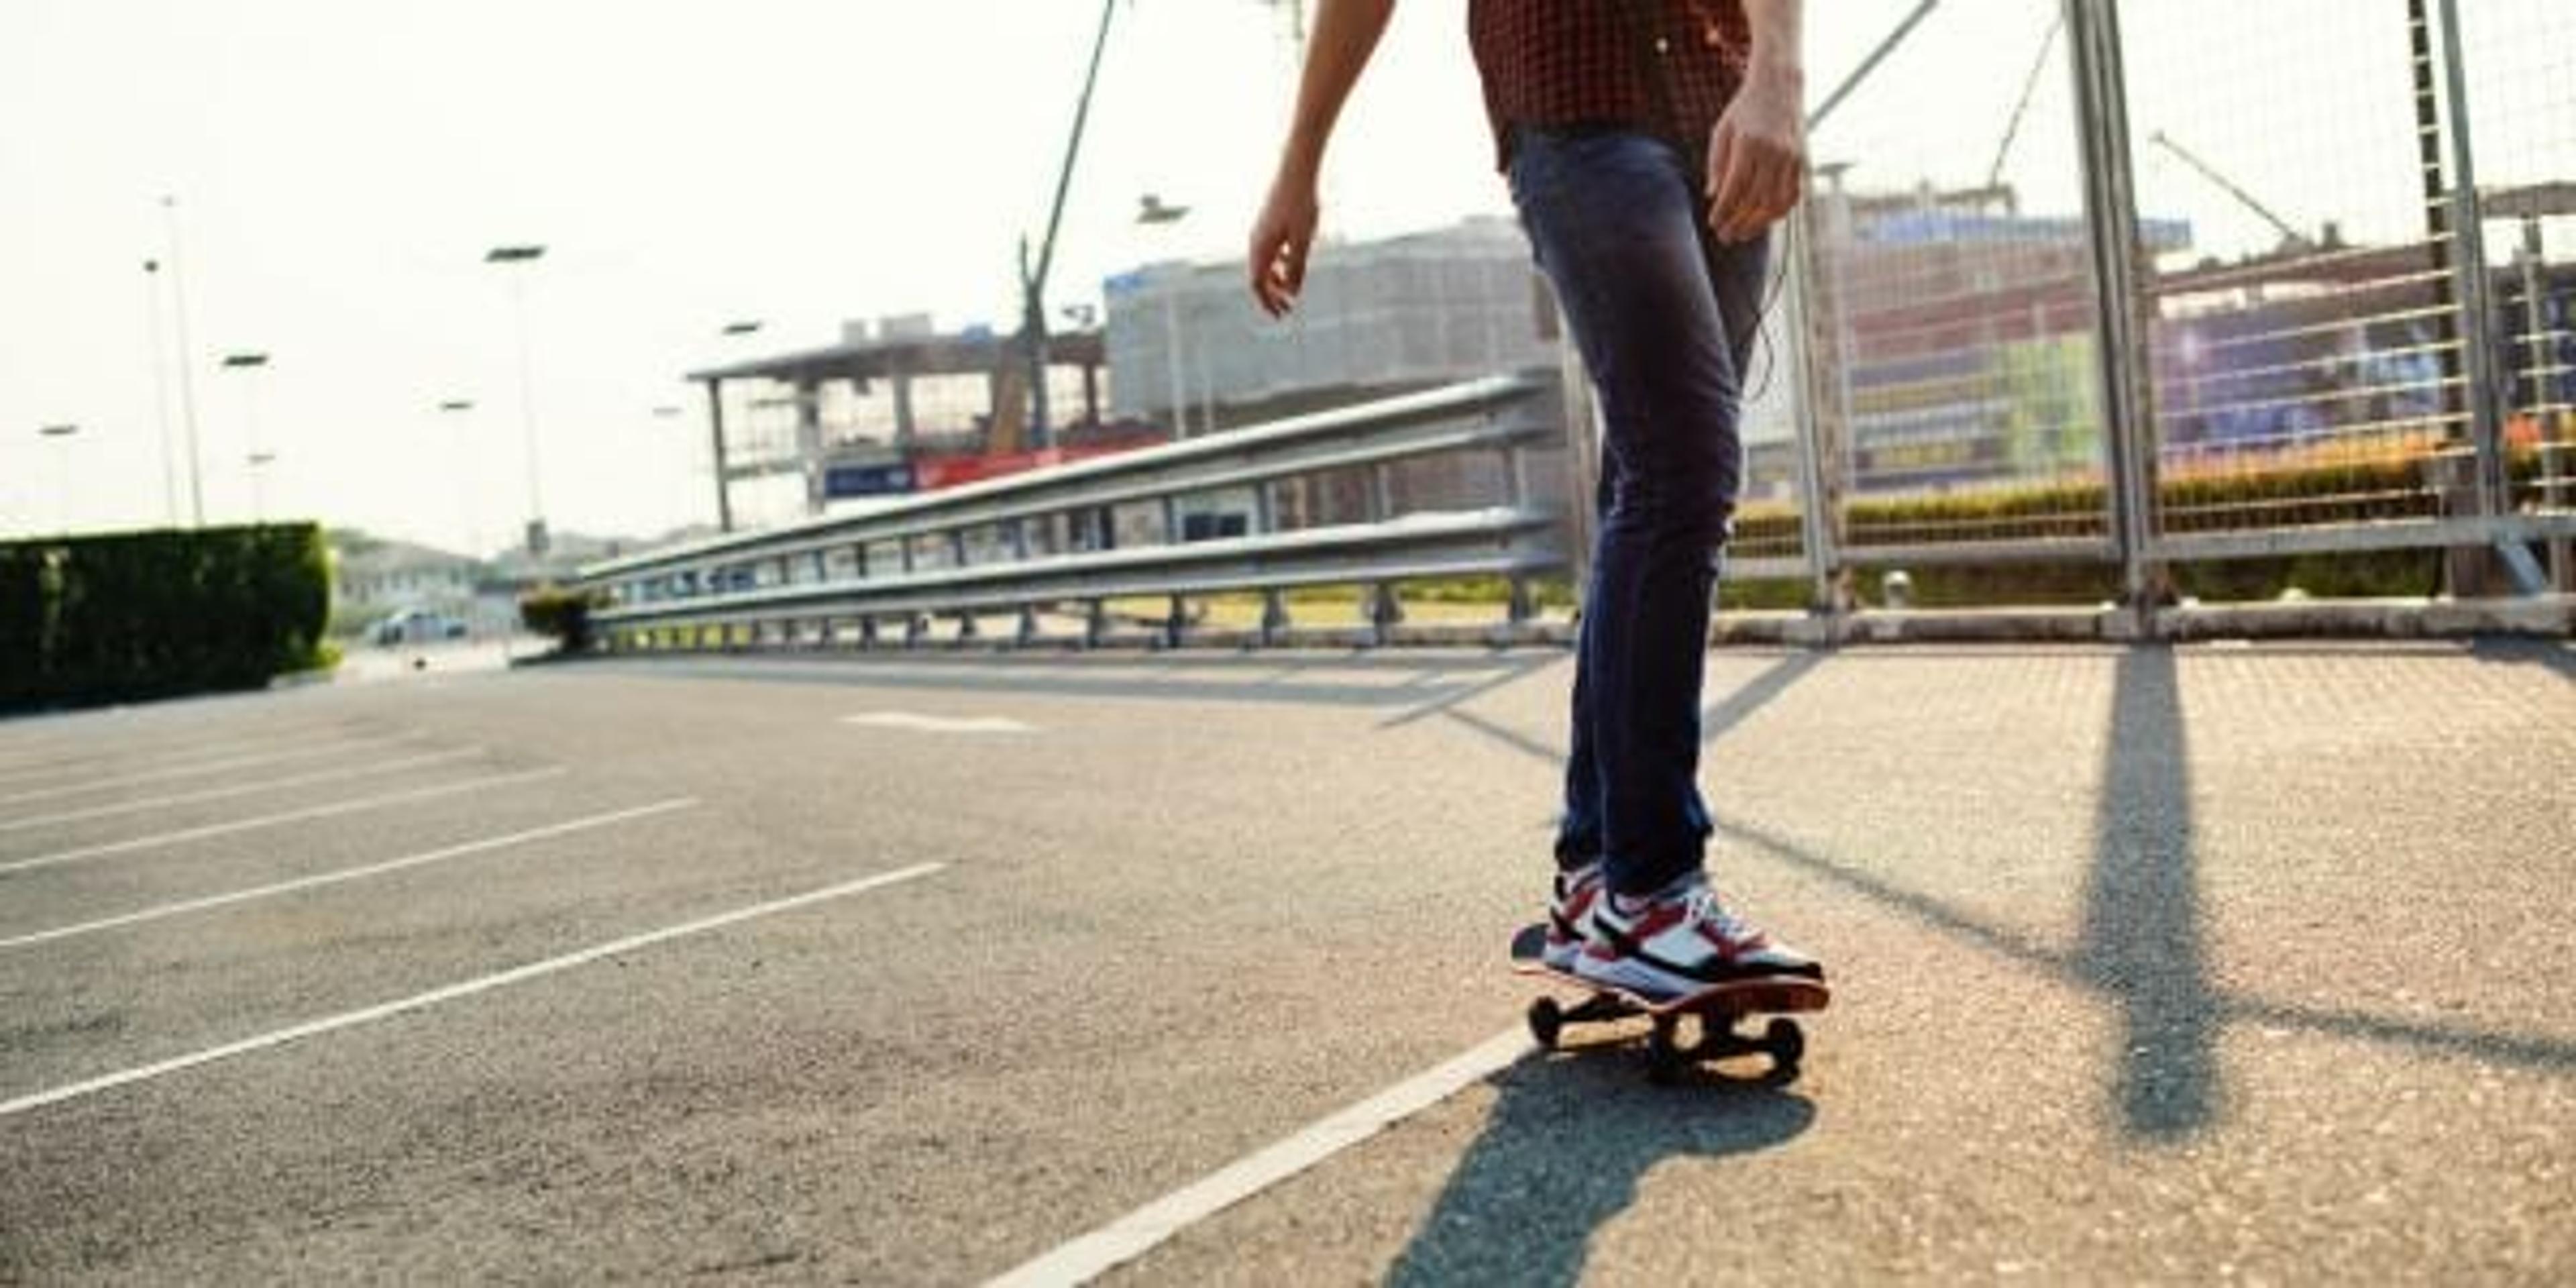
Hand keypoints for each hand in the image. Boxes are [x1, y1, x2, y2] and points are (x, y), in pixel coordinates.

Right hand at [1247, 174, 1319, 317]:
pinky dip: (1278, 263)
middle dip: (1271, 295)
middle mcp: (1255, 240)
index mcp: (1260, 247)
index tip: (1281, 315)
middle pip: (1258, 276)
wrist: (1297, 168)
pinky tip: (1291, 262)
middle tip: (1287, 310)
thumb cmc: (1302, 203)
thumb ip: (1296, 267)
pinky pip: (1268, 250)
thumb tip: (1291, 293)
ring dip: (1275, 280)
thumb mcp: (1303, 239)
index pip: (1257, 284)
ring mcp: (1261, 230)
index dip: (1267, 302)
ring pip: (1263, 263)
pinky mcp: (1269, 221)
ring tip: (1289, 291)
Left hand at [1704, 71, 1804, 242]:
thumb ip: (1717, 164)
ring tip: (1742, 235)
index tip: (1713, 223)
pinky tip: (1763, 221)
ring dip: (1758, 224)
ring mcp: (1792, 158)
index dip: (1724, 210)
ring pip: (1776, 202)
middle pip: (1756, 200)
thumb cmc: (1744, 110)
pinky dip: (1778, 212)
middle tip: (1725, 237)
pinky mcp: (1802, 161)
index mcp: (1750, 144)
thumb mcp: (1722, 131)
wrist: (1779, 87)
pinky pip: (1792, 195)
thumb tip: (1713, 196)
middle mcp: (1774, 152)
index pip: (1735, 188)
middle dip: (1739, 223)